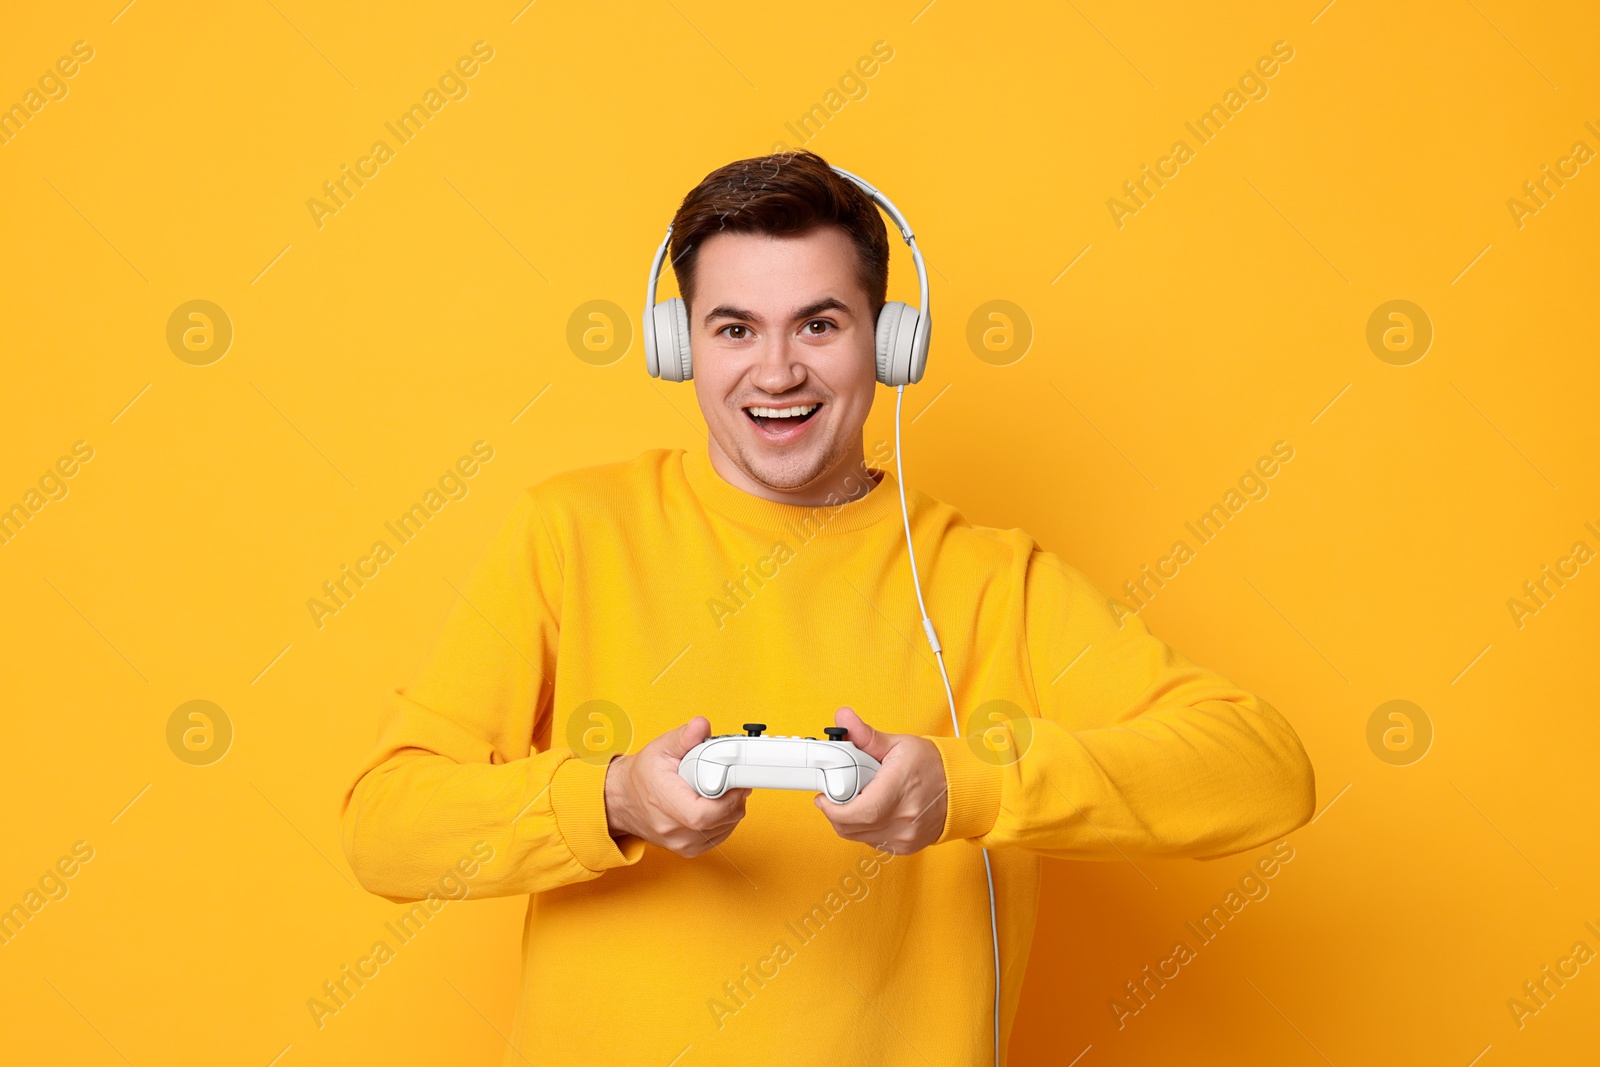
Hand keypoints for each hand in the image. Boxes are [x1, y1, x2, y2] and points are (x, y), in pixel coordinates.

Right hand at [603, 716, 751, 857]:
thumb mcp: (660, 748)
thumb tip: (701, 726)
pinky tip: (716, 803)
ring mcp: (681, 844)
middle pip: (721, 820)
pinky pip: (720, 836)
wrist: (623, 800)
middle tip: (731, 778)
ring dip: (732, 808)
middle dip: (734, 797)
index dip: (728, 798)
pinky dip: (725, 819)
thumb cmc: (642, 776)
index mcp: (664, 803)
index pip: (704, 814)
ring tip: (720, 788)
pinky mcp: (689, 850)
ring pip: (726, 828)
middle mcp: (672, 830)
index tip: (736, 780)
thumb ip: (684, 737)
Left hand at [814, 707, 947, 854]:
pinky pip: (871, 841)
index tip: (824, 795)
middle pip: (851, 827)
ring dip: (848, 820)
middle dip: (835, 812)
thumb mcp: (899, 744)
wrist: (960, 789)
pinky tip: (872, 811)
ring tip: (857, 799)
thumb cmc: (933, 766)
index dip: (832, 807)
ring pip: (857, 837)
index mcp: (899, 790)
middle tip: (835, 794)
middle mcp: (902, 819)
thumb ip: (866, 736)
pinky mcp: (904, 847)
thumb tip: (843, 718)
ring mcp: (904, 836)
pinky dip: (864, 828)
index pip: (856, 811)